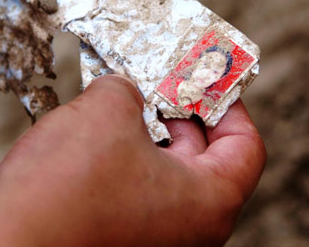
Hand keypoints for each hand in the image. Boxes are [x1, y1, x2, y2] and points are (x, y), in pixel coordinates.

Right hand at [0, 76, 265, 246]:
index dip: (229, 104)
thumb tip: (123, 90)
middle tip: (159, 78)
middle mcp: (186, 230)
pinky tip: (94, 128)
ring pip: (162, 172)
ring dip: (144, 130)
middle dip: (179, 111)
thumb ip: (128, 91)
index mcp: (207, 205)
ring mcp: (151, 238)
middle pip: (203, 158)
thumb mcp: (107, 114)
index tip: (210, 78)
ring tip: (121, 97)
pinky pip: (131, 188)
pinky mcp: (115, 237)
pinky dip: (121, 155)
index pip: (245, 148)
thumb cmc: (63, 193)